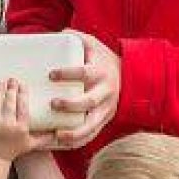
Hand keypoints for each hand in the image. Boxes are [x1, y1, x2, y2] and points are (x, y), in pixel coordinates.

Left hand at [0, 78, 53, 159]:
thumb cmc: (14, 150)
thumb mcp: (31, 144)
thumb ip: (45, 137)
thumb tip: (60, 132)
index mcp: (20, 128)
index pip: (23, 107)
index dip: (22, 94)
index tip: (23, 85)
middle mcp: (7, 125)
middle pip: (9, 101)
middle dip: (11, 88)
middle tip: (12, 79)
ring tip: (0, 82)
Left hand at [48, 31, 120, 149]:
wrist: (128, 77)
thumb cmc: (102, 60)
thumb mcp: (93, 45)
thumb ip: (76, 37)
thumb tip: (58, 33)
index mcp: (101, 72)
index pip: (84, 73)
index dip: (68, 73)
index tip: (51, 74)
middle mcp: (106, 92)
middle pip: (89, 102)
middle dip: (71, 105)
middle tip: (53, 104)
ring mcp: (106, 109)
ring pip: (92, 125)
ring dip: (74, 132)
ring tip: (56, 136)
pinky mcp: (104, 121)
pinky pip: (91, 135)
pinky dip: (77, 142)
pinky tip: (60, 144)